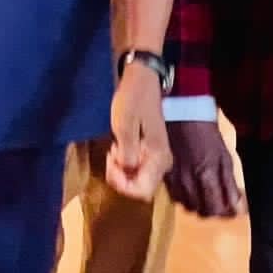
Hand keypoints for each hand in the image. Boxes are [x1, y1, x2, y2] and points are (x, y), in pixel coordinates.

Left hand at [105, 64, 172, 201]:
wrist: (141, 81)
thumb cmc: (132, 101)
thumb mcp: (124, 125)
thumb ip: (126, 152)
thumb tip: (125, 172)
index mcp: (159, 158)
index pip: (143, 191)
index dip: (123, 186)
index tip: (110, 164)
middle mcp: (162, 163)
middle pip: (141, 188)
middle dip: (121, 179)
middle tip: (109, 155)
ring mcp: (157, 159)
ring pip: (138, 179)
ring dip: (121, 171)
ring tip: (113, 148)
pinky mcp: (150, 153)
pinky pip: (137, 168)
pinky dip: (124, 163)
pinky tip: (117, 147)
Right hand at [164, 120, 244, 217]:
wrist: (182, 113)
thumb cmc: (208, 134)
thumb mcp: (225, 156)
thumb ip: (230, 184)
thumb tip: (236, 206)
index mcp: (207, 175)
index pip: (217, 209)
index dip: (226, 212)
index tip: (231, 208)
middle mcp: (189, 180)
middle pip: (201, 211)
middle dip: (212, 209)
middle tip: (218, 200)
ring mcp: (175, 177)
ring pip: (187, 206)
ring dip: (197, 204)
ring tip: (203, 195)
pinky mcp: (164, 172)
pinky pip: (174, 195)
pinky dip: (183, 196)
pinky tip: (189, 188)